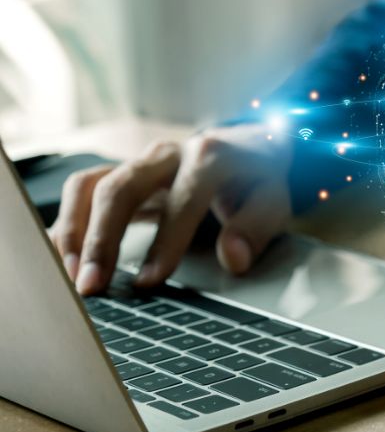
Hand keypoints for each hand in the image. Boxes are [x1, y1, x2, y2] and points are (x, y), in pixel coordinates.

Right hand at [49, 124, 291, 294]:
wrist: (242, 145)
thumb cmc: (255, 179)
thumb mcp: (272, 200)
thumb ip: (256, 227)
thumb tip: (233, 259)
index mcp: (210, 157)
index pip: (184, 195)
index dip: (167, 239)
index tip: (150, 281)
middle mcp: (166, 154)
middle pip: (121, 187)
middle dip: (102, 239)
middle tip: (92, 286)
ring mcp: (137, 160)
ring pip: (89, 186)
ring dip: (74, 233)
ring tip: (73, 278)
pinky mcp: (117, 170)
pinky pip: (79, 191)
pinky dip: (67, 225)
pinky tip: (65, 260)